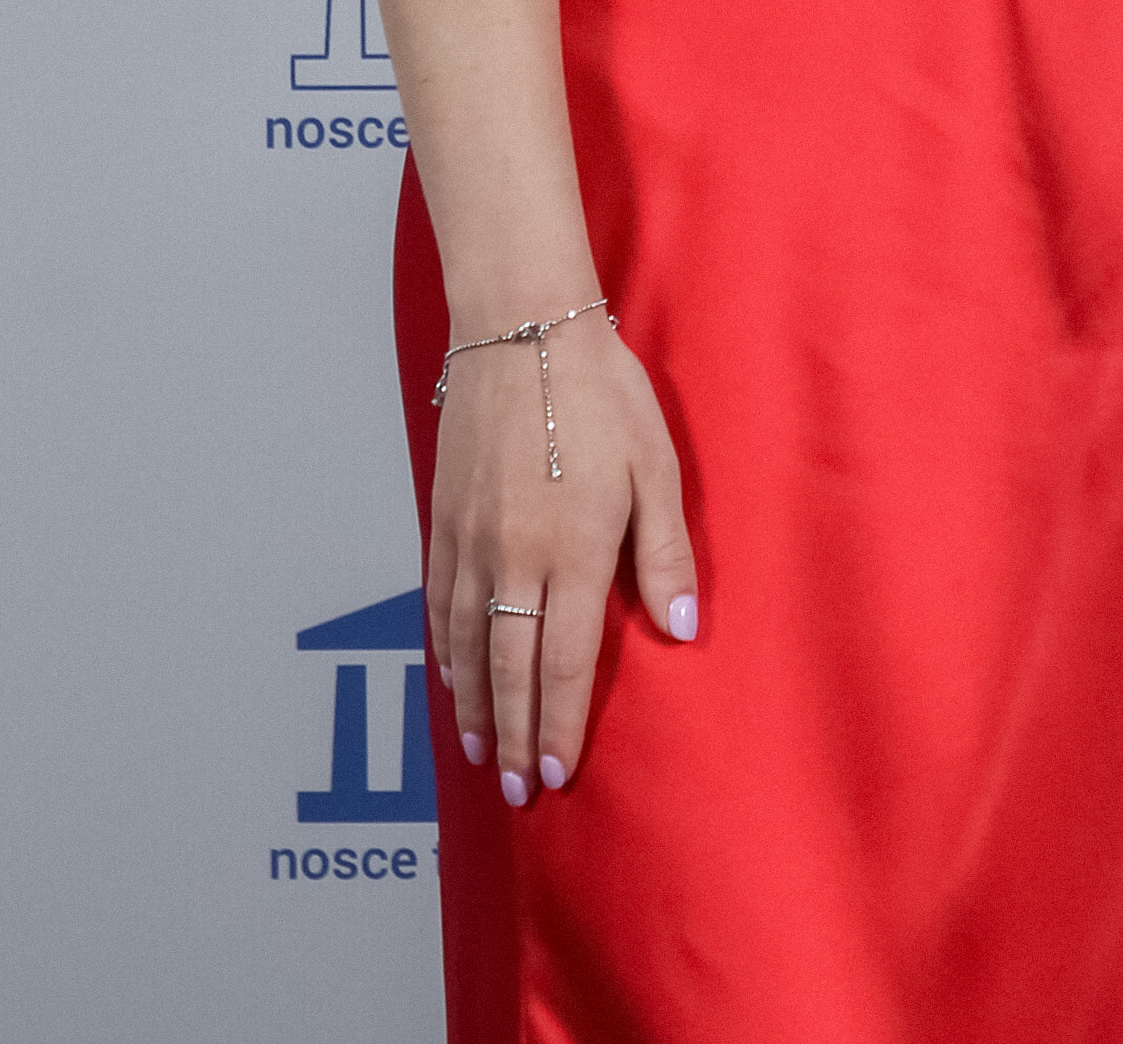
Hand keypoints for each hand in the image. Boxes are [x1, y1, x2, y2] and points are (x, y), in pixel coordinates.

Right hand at [425, 310, 696, 803]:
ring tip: (482, 753)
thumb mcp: (656, 468)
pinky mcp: (443, 520)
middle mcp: (513, 557)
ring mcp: (470, 541)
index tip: (559, 773)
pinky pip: (440, 604)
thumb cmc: (601, 395)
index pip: (563, 661)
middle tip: (516, 792)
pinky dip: (446, 652)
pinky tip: (453, 678)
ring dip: (474, 707)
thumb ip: (666, 554)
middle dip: (514, 738)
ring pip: (465, 646)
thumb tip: (683, 628)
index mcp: (572, 550)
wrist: (521, 331)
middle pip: (508, 669)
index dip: (560, 724)